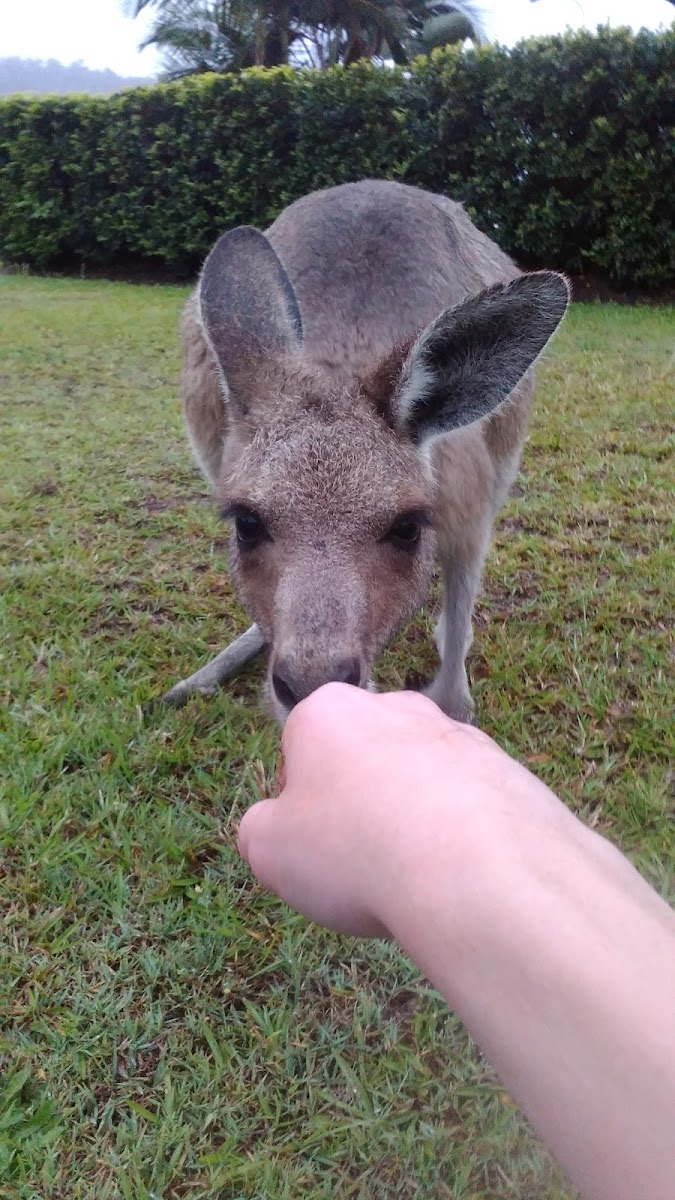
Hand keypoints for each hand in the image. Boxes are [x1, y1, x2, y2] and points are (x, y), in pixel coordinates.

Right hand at [236, 682, 556, 936]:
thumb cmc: (356, 850)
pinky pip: (469, 803)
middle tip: (361, 866)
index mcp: (328, 712)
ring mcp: (456, 734)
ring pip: (417, 781)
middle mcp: (394, 707)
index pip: (297, 754)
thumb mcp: (268, 851)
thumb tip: (274, 826)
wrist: (477, 870)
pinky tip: (461, 875)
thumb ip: (259, 830)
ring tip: (416, 878)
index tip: (313, 849)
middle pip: (361, 761)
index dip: (299, 807)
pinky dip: (461, 834)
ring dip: (411, 819)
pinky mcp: (506, 767)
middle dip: (359, 806)